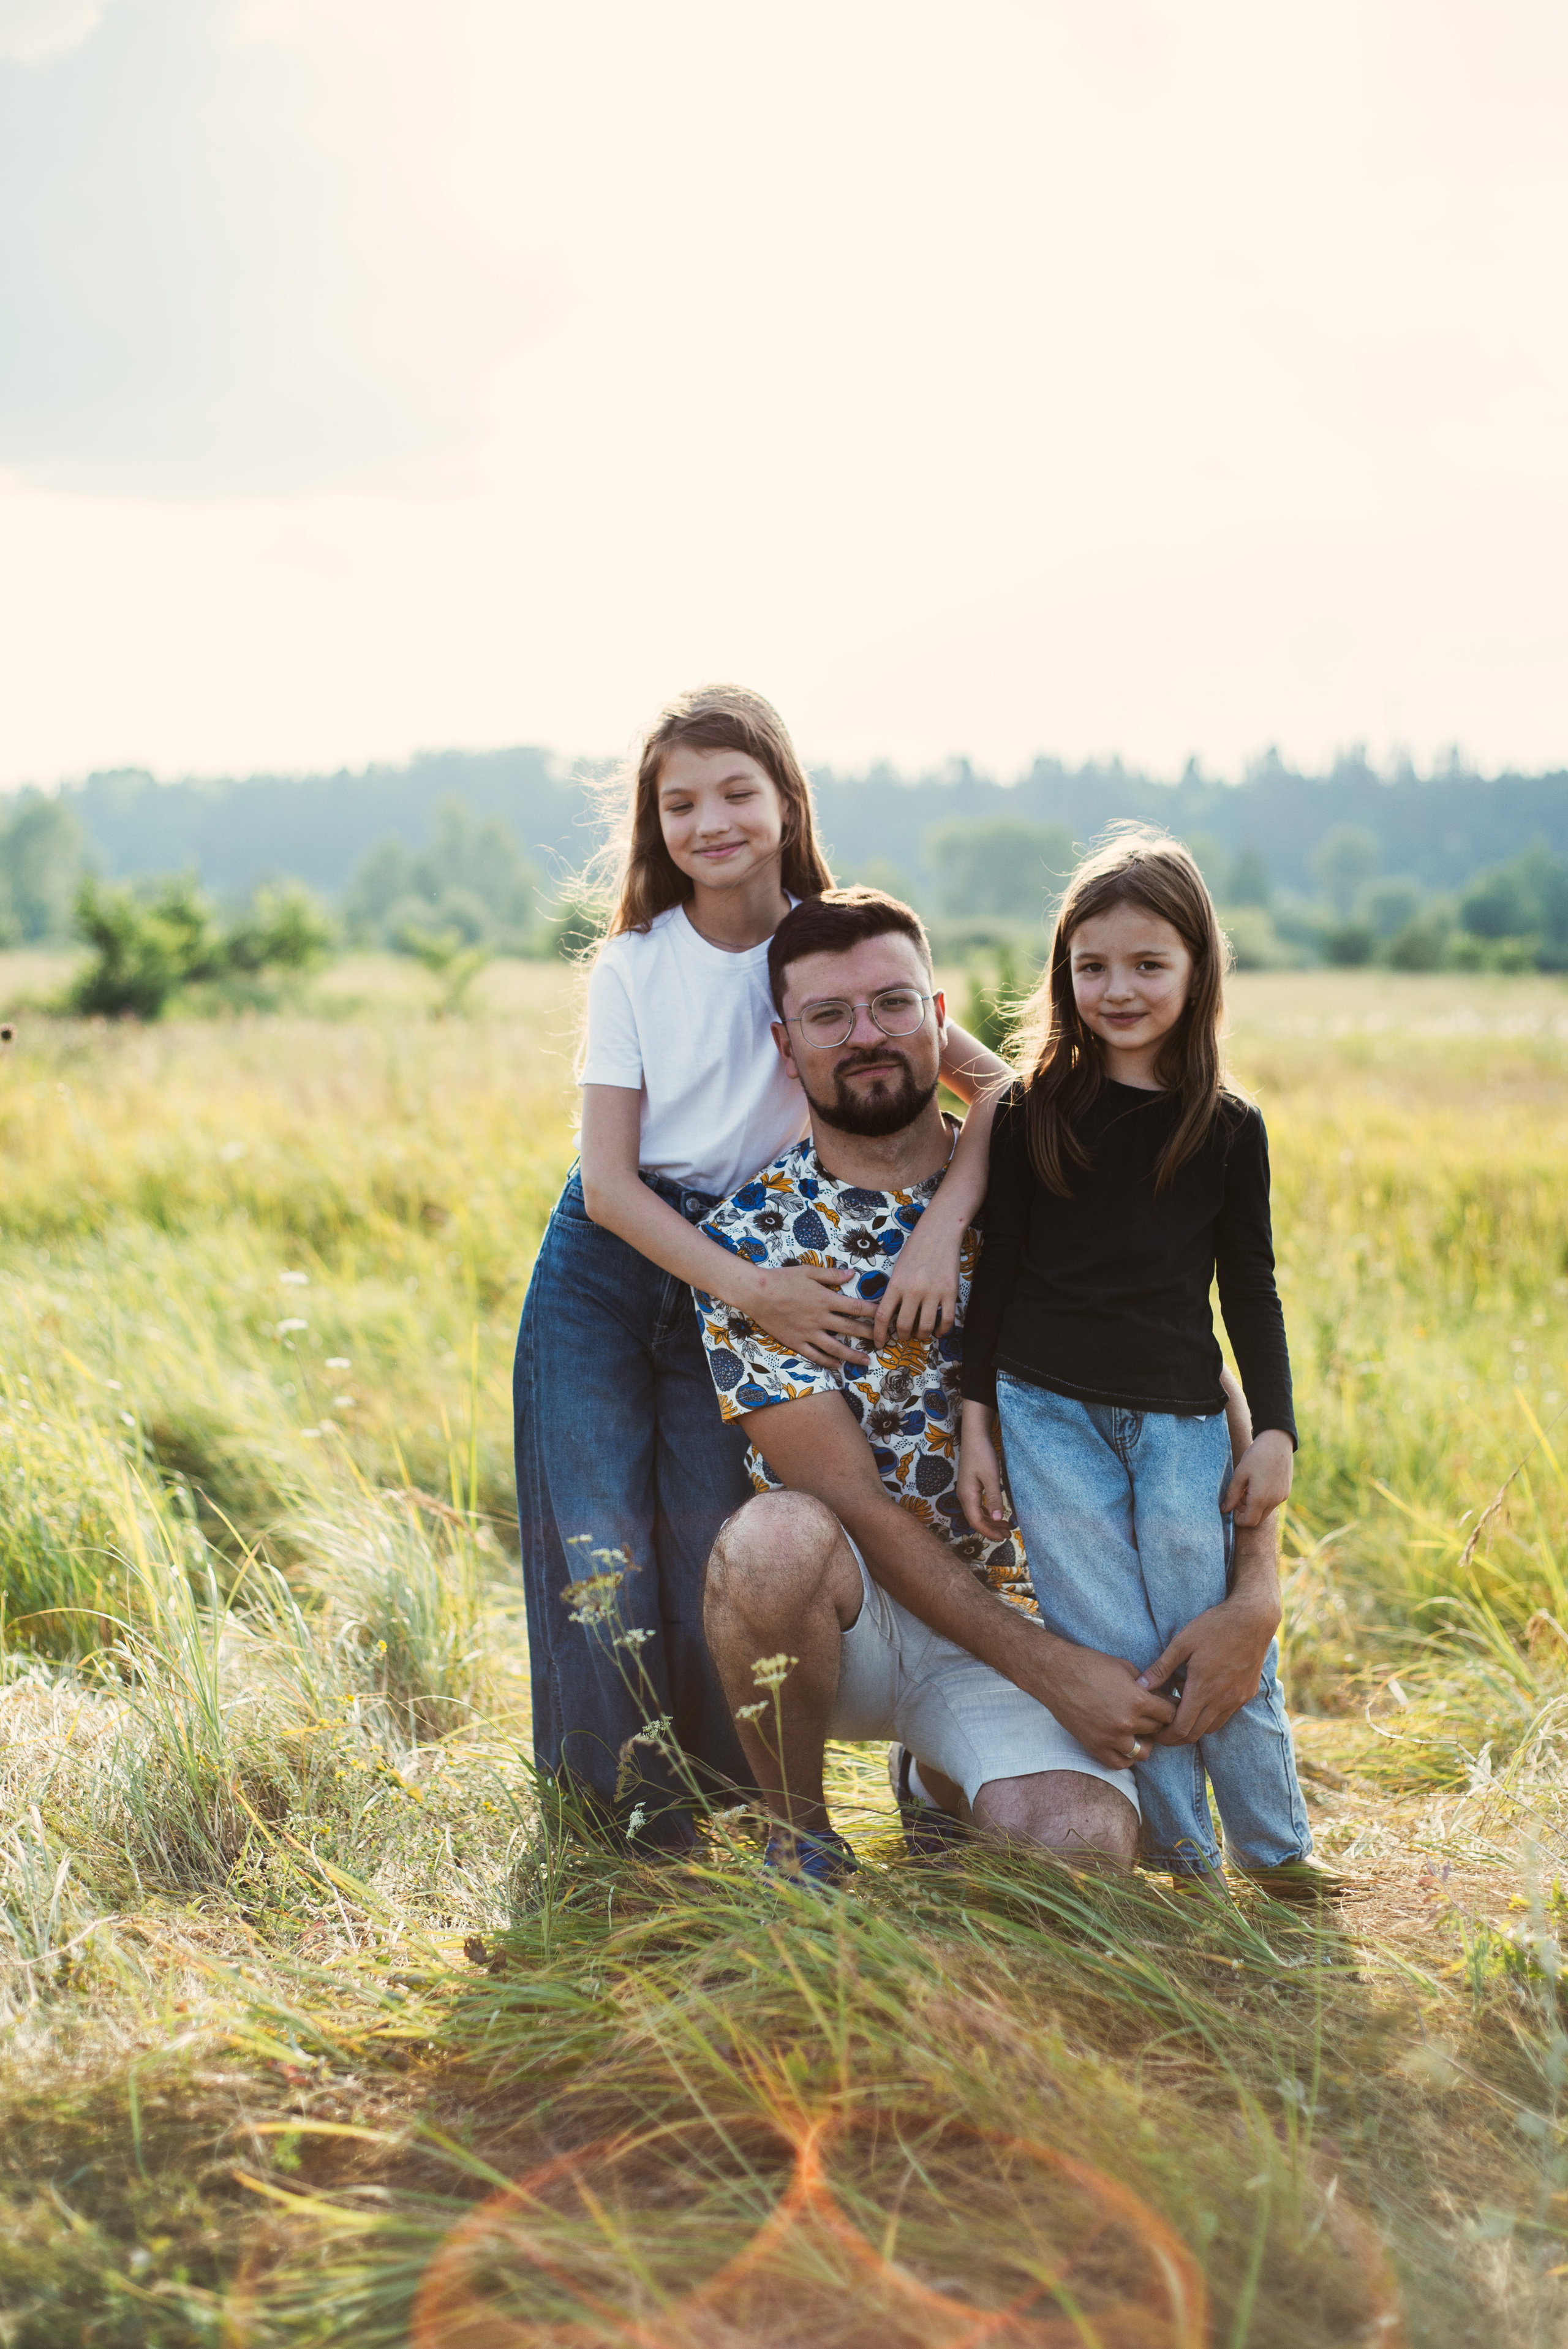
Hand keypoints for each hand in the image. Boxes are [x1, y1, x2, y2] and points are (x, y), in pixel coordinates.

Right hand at [746, 1263, 876, 1369]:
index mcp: (826, 1299)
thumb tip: (852, 1274)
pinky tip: (837, 1366)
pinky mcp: (796, 1342)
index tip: (885, 1316)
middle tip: (883, 1341)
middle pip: (850, 1329)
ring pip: (836, 1348)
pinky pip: (815, 1355)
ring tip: (866, 1362)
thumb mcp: (809, 1271)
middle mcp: (820, 1318)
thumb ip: (832, 1275)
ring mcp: (808, 1333)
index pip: (856, 1307)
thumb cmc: (782, 1278)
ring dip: (853, 1356)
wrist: (757, 1292)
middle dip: (869, 1335)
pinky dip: (827, 1362)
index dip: (873, 1312)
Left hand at [872, 1201, 961, 1347]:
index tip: (878, 1344)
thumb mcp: (897, 1269)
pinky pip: (947, 1320)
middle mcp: (913, 1290)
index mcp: (896, 1284)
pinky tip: (939, 1331)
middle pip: (905, 1326)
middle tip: (904, 1337)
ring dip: (922, 1336)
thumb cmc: (915, 1249)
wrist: (939, 1232)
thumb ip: (895, 1291)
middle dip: (903, 1336)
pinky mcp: (950, 1292)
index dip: (879, 1334)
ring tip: (921, 1334)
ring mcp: (933, 1292)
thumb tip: (893, 1315)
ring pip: (926, 1327)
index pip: (883, 1316)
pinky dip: (942, 1331)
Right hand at [958, 1402, 1010, 1535]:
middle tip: (1008, 1535)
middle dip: (991, 1529)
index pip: (976, 1521)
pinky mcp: (970, 1487)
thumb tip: (996, 1518)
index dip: (989, 1532)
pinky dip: (987, 1513)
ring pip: (977, 1513)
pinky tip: (997, 1514)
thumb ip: (994, 1498)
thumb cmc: (983, 1455)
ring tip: (1006, 1527)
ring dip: (990, 1522)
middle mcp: (964, 1496)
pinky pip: (977, 1506)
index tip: (1004, 1537)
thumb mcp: (991, 1477)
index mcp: (967, 1496)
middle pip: (976, 1520)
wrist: (974, 1437)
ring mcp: (966, 1492)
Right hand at [1026, 1641, 1177, 1772]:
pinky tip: (1124, 1743)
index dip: (1170, 1707)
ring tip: (1138, 1730)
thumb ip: (1147, 1686)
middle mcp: (1126, 1723)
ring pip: (1143, 1752)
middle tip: (1151, 1713)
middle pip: (1157, 1730)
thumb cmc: (1090, 1665)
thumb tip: (1163, 1696)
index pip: (1169, 1714)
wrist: (1056, 1674)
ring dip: (1145, 1741)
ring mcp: (1110, 1738)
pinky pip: (1120, 1763)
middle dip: (1157, 1721)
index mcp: (1137, 1700)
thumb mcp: (1125, 1667)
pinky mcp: (1095, 1747)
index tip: (1166, 1704)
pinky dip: (1126, 1756)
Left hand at [1135, 1592, 1280, 1745]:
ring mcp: (1236, 1699)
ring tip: (1182, 1704)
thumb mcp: (1182, 1643)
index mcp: (1203, 1689)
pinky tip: (1203, 1695)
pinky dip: (1211, 1715)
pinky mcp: (1246, 1695)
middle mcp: (1221, 1700)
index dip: (1166, 1736)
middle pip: (1195, 1734)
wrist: (1253, 1619)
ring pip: (1211, 1728)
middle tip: (1163, 1725)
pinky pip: (1226, 1716)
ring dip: (1195, 1725)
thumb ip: (1161, 1668)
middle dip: (1176, 1736)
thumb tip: (1140, 1686)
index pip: (1181, 1729)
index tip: (1155, 1730)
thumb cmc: (1214, 1627)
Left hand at [1221, 1429, 1293, 1527]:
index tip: (1230, 1508)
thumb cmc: (1256, 1455)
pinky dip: (1263, 1500)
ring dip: (1253, 1506)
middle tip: (1237, 1497)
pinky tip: (1257, 1484)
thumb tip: (1224, 1510)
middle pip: (1257, 1519)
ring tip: (1246, 1489)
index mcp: (1261, 1498)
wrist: (1277, 1442)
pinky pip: (1272, 1502)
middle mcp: (1274, 1501)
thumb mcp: (1240, 1474)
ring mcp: (1282, 1497)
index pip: (1249, 1521)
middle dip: (1245, 1512)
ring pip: (1265, 1511)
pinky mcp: (1286, 1491)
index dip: (1237, 1519)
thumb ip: (1231, 1494)